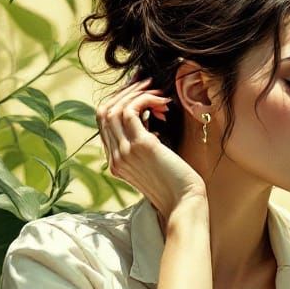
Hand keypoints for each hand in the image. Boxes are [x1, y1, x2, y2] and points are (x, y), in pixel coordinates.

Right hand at [95, 75, 207, 221]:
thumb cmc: (177, 185)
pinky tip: (162, 103)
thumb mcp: (154, 163)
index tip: (140, 93)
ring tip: (159, 94)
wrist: (186, 204)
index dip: (119, 102)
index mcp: (116, 163)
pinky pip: (130, 110)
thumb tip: (148, 119)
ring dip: (136, 93)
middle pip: (103, 111)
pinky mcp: (140, 146)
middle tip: (148, 85)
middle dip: (125, 92)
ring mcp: (124, 152)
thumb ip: (144, 145)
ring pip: (114, 108)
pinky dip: (145, 100)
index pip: (104, 123)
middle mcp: (115, 158)